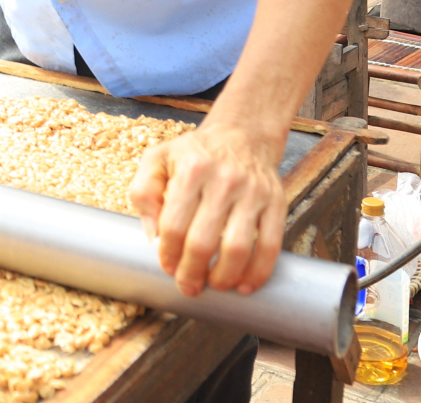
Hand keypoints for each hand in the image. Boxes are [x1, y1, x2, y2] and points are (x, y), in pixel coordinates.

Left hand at [129, 120, 286, 296]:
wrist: (243, 134)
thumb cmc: (196, 153)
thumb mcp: (158, 158)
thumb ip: (144, 191)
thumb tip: (151, 235)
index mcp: (191, 169)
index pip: (174, 225)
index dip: (168, 254)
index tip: (168, 267)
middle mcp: (224, 179)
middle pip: (203, 242)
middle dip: (192, 273)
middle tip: (188, 286)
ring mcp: (253, 191)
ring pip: (237, 249)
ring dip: (223, 278)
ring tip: (214, 285)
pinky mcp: (277, 201)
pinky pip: (270, 246)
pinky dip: (258, 272)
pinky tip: (244, 285)